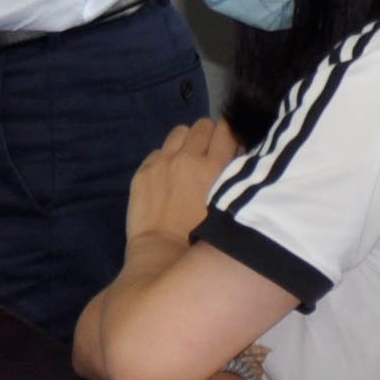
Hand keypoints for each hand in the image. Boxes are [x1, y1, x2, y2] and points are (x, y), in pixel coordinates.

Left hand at [128, 116, 238, 246]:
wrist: (164, 253)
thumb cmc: (205, 235)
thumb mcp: (230, 203)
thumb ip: (235, 176)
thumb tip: (237, 155)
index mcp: (214, 166)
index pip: (226, 129)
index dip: (230, 135)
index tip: (231, 146)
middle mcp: (187, 157)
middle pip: (202, 126)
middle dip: (209, 135)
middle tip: (210, 153)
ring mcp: (162, 162)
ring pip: (179, 132)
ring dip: (187, 142)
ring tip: (188, 160)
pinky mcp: (143, 171)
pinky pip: (158, 151)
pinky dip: (166, 157)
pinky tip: (168, 175)